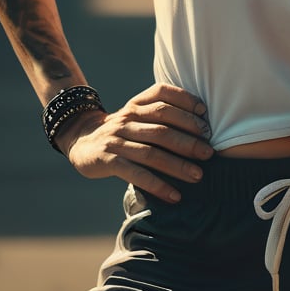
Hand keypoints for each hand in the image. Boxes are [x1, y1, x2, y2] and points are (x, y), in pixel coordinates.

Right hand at [55, 82, 213, 202]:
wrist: (81, 140)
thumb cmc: (122, 130)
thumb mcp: (137, 114)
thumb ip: (161, 114)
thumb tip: (202, 127)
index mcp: (137, 104)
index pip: (163, 95)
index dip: (186, 102)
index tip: (206, 116)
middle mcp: (128, 119)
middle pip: (162, 126)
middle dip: (188, 139)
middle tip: (209, 152)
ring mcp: (117, 139)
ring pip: (151, 151)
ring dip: (177, 165)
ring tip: (198, 176)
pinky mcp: (109, 160)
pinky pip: (135, 174)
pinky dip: (157, 185)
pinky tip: (173, 195)